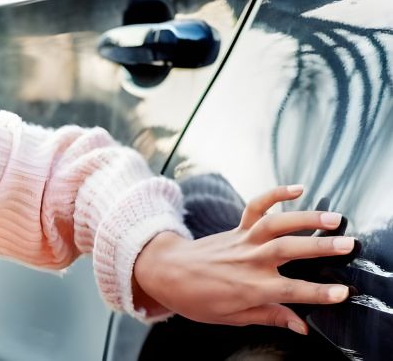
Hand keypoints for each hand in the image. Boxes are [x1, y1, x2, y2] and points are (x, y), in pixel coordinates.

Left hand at [133, 185, 355, 334]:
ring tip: (333, 218)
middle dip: (320, 248)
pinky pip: (256, 207)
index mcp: (250, 288)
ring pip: (276, 225)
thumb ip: (269, 317)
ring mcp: (243, 241)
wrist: (166, 273)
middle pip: (288, 251)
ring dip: (305, 219)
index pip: (290, 291)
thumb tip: (300, 325)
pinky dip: (275, 194)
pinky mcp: (237, 228)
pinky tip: (297, 189)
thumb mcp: (232, 318)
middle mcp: (249, 261)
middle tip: (347, 245)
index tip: (341, 292)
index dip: (317, 293)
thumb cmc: (197, 299)